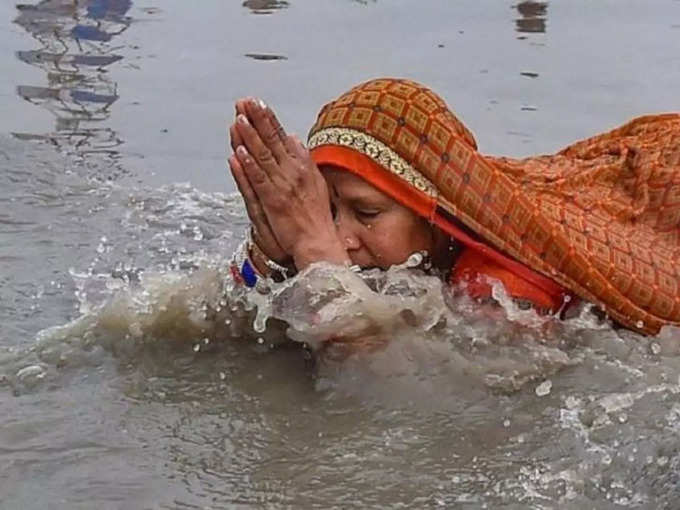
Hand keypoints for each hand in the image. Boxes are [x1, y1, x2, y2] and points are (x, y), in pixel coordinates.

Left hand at [231, 98, 348, 268]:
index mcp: (304, 165)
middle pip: (272, 141)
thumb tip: (294, 138)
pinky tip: (239, 152)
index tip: (258, 103)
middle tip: (245, 102)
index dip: (269, 120)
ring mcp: (284, 186)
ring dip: (250, 137)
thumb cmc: (317, 216)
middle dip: (257, 120)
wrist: (320, 241)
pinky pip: (259, 180)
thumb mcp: (315, 181)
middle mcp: (294, 171)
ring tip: (239, 119)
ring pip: (263, 157)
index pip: (283, 137)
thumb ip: (302, 158)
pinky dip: (248, 166)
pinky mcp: (274, 201)